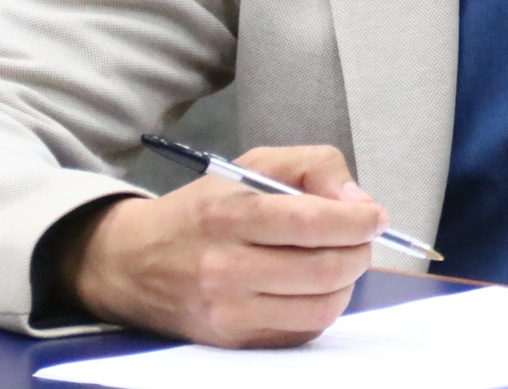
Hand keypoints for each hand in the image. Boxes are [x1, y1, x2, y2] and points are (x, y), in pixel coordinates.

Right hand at [71, 146, 384, 347]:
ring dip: (346, 283)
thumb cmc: (203, 209)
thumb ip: (313, 167)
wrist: (132, 262)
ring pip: (320, 307)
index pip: (312, 222)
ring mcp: (229, 311)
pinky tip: (312, 286)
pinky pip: (301, 331)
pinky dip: (320, 308)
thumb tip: (358, 203)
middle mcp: (226, 267)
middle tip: (362, 239)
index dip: (357, 220)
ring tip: (340, 261)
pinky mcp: (233, 340)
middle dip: (359, 251)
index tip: (376, 216)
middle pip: (324, 269)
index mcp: (231, 214)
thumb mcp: (252, 165)